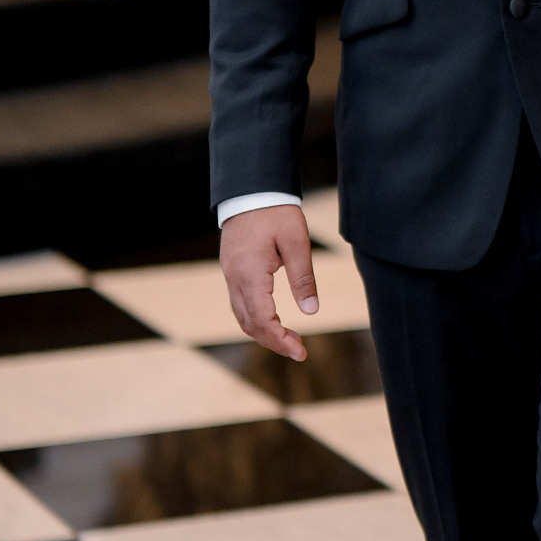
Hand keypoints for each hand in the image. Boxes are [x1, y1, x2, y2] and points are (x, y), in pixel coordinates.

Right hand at [219, 204, 318, 362]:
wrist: (251, 189)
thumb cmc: (276, 212)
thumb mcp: (297, 242)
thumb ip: (303, 277)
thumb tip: (311, 311)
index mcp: (250, 275)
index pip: (262, 321)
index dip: (281, 341)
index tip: (301, 352)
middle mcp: (234, 279)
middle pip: (249, 324)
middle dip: (273, 341)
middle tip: (299, 349)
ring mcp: (230, 275)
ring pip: (242, 316)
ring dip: (263, 332)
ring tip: (289, 339)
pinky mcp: (232, 270)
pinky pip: (239, 303)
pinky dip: (255, 318)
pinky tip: (273, 319)